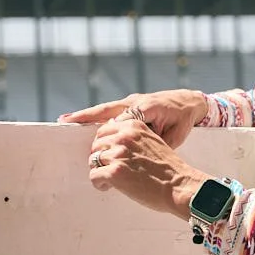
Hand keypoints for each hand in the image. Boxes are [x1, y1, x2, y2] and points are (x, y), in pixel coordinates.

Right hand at [59, 88, 209, 148]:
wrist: (189, 102)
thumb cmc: (183, 121)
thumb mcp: (174, 135)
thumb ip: (155, 142)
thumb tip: (139, 153)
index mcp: (146, 108)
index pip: (122, 120)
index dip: (107, 130)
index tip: (95, 142)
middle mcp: (134, 102)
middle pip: (105, 110)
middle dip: (85, 116)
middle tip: (64, 120)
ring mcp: (131, 102)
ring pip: (105, 109)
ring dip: (86, 115)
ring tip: (66, 119)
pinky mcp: (130, 104)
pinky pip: (110, 110)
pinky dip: (95, 115)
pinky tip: (82, 120)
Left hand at [85, 116, 209, 220]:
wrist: (180, 186)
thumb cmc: (168, 168)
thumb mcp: (152, 141)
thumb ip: (133, 137)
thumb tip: (112, 142)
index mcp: (133, 126)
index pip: (104, 130)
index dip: (104, 145)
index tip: (109, 155)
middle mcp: (124, 136)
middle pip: (96, 144)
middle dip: (100, 157)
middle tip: (109, 169)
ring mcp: (118, 154)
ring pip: (93, 160)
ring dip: (99, 170)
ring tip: (110, 180)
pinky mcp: (114, 172)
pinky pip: (94, 176)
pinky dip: (99, 183)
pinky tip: (108, 187)